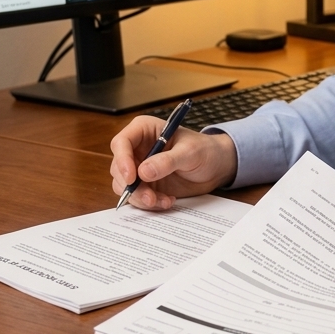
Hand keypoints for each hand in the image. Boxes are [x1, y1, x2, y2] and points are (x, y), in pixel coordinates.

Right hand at [109, 115, 238, 209]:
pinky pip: (137, 197)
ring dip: (140, 197)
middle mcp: (137, 149)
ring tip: (162, 200)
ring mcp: (139, 168)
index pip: (121, 142)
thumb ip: (167, 161)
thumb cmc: (205, 150)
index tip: (131, 177)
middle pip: (118, 168)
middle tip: (149, 197)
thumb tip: (143, 172)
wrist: (216, 167)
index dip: (122, 160)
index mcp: (144, 130)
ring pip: (124, 186)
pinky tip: (167, 201)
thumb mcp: (190, 152)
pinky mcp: (145, 185)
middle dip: (132, 186)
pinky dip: (149, 203)